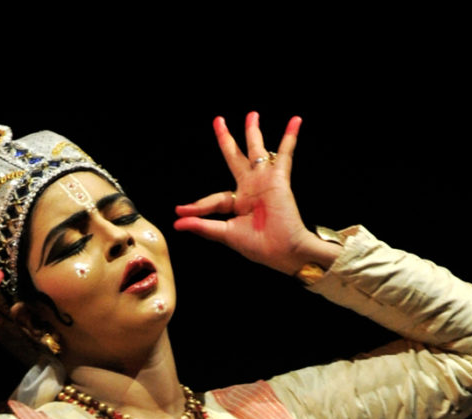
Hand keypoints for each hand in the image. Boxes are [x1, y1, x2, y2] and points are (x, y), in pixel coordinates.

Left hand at [173, 113, 332, 274]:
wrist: (283, 250)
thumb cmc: (259, 246)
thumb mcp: (225, 234)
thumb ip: (203, 226)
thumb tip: (177, 222)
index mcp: (237, 203)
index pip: (213, 199)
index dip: (196, 205)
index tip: (179, 210)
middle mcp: (250, 188)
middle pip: (234, 158)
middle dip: (226, 140)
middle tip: (218, 120)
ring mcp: (264, 181)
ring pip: (257, 150)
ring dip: (253, 132)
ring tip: (251, 115)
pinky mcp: (279, 179)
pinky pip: (284, 154)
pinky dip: (289, 137)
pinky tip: (294, 121)